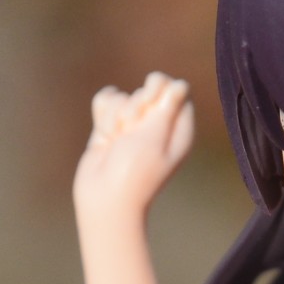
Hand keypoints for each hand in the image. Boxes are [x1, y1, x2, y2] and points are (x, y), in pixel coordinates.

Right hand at [74, 72, 195, 229]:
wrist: (104, 199)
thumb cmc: (134, 173)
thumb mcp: (154, 139)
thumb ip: (166, 108)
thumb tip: (181, 85)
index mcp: (178, 130)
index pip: (178, 90)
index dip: (161, 88)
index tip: (149, 100)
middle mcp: (158, 126)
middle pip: (149, 89)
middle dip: (135, 104)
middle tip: (130, 126)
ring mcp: (133, 126)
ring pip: (124, 97)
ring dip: (115, 115)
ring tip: (115, 139)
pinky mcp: (111, 127)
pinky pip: (106, 102)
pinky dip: (102, 115)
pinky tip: (104, 134)